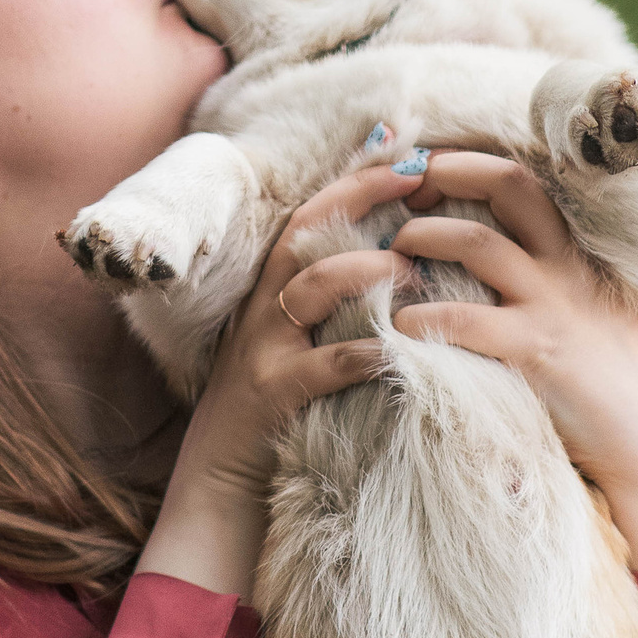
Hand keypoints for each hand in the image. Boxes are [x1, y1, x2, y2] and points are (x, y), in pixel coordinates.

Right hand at [134, 153, 418, 598]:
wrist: (218, 485)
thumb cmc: (275, 412)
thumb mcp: (296, 344)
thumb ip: (333, 303)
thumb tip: (398, 259)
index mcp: (270, 290)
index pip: (312, 213)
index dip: (357, 178)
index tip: (407, 151)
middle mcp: (262, 309)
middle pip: (309, 230)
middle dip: (364, 196)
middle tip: (419, 176)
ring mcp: (264, 350)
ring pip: (312, 286)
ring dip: (368, 269)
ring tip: (414, 268)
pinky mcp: (273, 395)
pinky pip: (325, 364)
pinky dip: (366, 353)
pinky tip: (400, 350)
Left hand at [381, 148, 637, 578]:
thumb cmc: (627, 391)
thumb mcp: (600, 319)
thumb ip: (560, 289)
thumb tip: (508, 278)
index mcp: (580, 257)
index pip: (529, 182)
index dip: (474, 164)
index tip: (430, 166)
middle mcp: (568, 269)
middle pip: (510, 185)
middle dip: (449, 171)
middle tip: (402, 184)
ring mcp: (554, 307)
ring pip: (478, 243)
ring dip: (424, 237)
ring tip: (391, 250)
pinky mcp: (539, 353)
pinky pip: (466, 322)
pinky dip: (421, 317)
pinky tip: (396, 325)